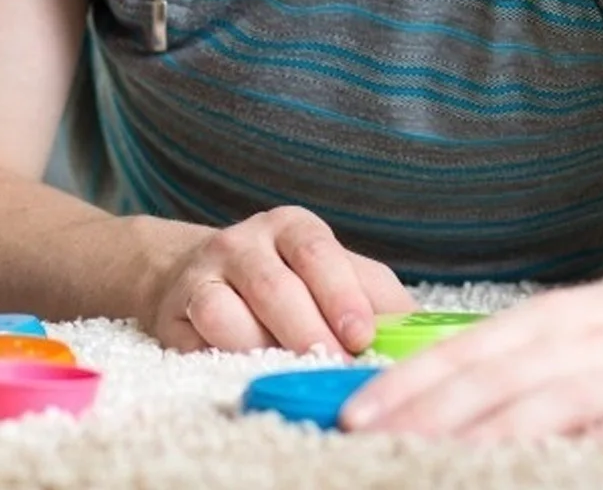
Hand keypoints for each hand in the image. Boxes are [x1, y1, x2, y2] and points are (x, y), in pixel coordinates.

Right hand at [150, 205, 413, 355]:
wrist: (205, 277)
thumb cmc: (293, 285)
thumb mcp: (339, 277)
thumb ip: (379, 299)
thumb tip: (426, 335)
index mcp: (292, 228)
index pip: (316, 252)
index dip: (339, 294)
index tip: (360, 336)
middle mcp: (245, 242)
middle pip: (274, 286)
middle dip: (307, 332)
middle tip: (332, 369)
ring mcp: (205, 272)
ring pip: (226, 310)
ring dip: (261, 347)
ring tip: (290, 373)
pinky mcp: (176, 308)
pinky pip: (196, 334)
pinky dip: (223, 355)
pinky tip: (247, 369)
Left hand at [339, 247, 602, 438]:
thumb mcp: (578, 324)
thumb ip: (519, 351)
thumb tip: (447, 378)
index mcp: (548, 319)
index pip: (461, 352)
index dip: (406, 383)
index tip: (356, 409)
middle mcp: (575, 343)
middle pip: (486, 383)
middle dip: (423, 415)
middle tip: (369, 439)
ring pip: (537, 412)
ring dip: (479, 440)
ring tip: (429, 462)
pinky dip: (575, 458)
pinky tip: (535, 473)